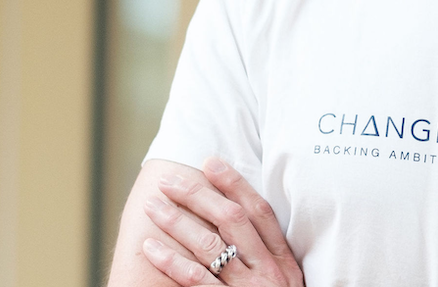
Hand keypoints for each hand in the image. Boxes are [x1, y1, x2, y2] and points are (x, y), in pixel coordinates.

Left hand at [142, 157, 303, 286]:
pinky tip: (151, 248)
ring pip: (209, 246)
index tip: (211, 162)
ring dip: (177, 221)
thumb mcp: (287, 283)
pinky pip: (195, 281)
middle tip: (170, 180)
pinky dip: (171, 261)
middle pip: (232, 220)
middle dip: (199, 195)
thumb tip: (239, 222)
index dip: (235, 184)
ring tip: (153, 206)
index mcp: (284, 261)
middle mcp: (267, 271)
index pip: (259, 212)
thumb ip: (269, 256)